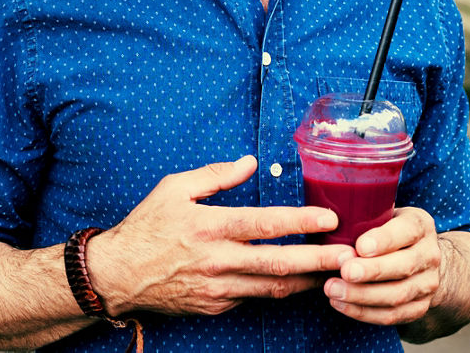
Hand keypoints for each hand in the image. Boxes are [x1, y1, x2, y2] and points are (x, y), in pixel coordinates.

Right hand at [88, 155, 355, 316]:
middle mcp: (217, 260)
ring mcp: (218, 288)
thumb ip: (215, 175)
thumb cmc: (146, 227)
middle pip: (279, 263)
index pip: (264, 224)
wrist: (118, 274)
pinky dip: (277, 290)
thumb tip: (250, 163)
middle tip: (351, 257)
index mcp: (209, 227)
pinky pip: (253, 298)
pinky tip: (296, 282)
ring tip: (336, 274)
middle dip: (319, 261)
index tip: (329, 218)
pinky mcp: (216, 306)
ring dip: (308, 281)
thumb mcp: (173, 188)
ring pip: (273, 288)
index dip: (300, 222)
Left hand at [323, 206, 441, 324]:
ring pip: (397, 294)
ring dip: (362, 295)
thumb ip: (364, 214)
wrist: (420, 258)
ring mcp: (428, 283)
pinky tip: (341, 304)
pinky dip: (365, 313)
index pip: (407, 230)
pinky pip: (393, 315)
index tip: (360, 246)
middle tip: (344, 271)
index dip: (385, 240)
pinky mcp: (420, 307)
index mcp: (420, 225)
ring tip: (332, 290)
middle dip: (372, 271)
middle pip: (404, 266)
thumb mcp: (384, 213)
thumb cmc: (388, 230)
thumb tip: (322, 215)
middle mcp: (429, 254)